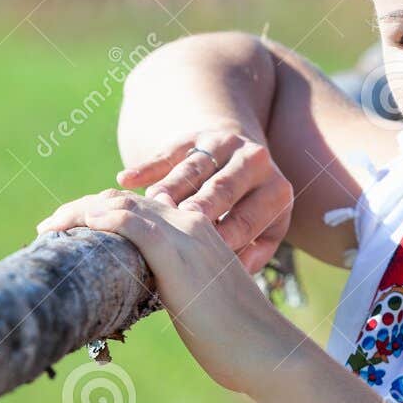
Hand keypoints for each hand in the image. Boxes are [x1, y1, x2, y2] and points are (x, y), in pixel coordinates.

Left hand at [35, 190, 307, 393]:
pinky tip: (73, 225)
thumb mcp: (200, 304)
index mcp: (199, 234)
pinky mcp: (177, 253)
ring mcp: (186, 235)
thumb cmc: (236, 340)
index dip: (103, 213)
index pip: (141, 209)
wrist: (266, 351)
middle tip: (50, 226)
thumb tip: (148, 298)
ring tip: (49, 227)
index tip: (73, 230)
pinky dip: (97, 218)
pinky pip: (130, 222)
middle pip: (126, 200)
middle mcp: (192, 225)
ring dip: (79, 211)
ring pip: (122, 205)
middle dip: (83, 209)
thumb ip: (178, 290)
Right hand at [115, 129, 293, 273]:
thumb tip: (238, 267)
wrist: (244, 163)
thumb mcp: (267, 232)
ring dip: (168, 190)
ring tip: (147, 209)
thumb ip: (257, 253)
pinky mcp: (196, 135)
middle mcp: (255, 161)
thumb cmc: (252, 214)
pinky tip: (126, 179)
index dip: (224, 237)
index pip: (248, 219)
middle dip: (197, 209)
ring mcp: (225, 144)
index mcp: (276, 191)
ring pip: (192, 170)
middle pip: (222, 189)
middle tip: (174, 229)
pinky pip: (170, 151)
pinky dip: (148, 166)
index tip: (200, 256)